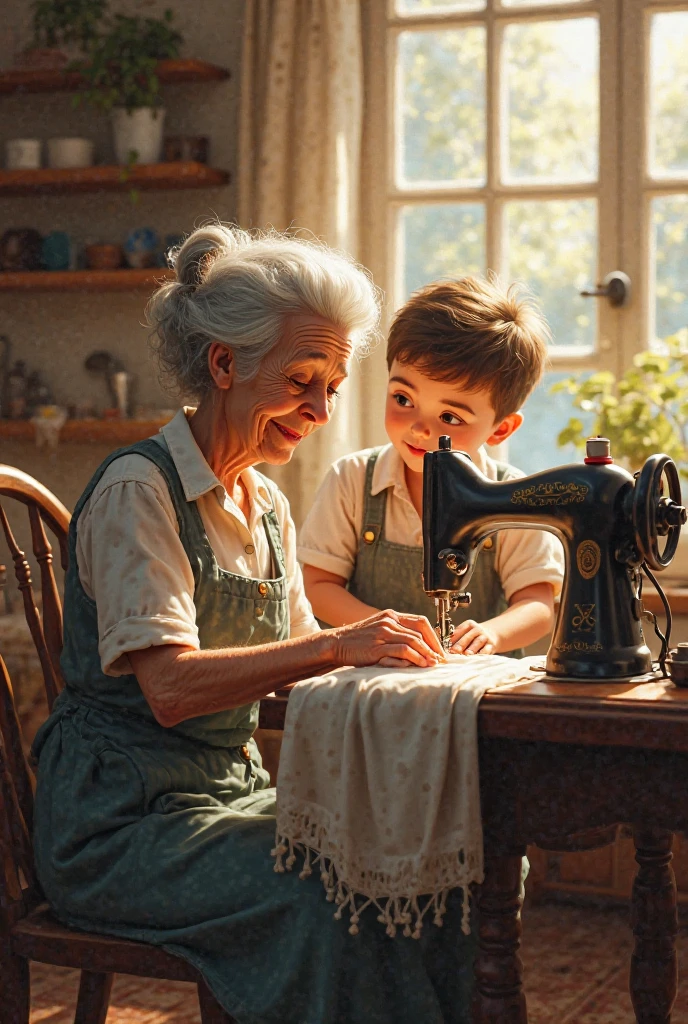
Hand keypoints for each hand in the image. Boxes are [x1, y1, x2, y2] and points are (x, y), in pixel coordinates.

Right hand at [328, 609, 445, 669]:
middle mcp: (388, 621)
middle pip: (420, 631)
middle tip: (441, 659)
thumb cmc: (358, 640)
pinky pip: (402, 650)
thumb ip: (396, 633)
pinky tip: (421, 664)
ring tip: (434, 664)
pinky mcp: (377, 646)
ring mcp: (383, 633)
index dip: (433, 636)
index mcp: (391, 616)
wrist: (336, 643)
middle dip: (434, 646)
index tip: (439, 649)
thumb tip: (417, 645)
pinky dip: (415, 657)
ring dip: (427, 653)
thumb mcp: (379, 630)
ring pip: (413, 640)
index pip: (420, 622)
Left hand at [450, 619, 497, 655]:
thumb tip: (443, 646)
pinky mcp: (491, 645)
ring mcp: (485, 637)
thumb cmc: (473, 636)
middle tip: (454, 651)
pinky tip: (477, 657)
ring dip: (472, 648)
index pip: (460, 630)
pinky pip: (487, 649)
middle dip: (460, 644)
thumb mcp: (466, 632)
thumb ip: (456, 638)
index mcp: (469, 624)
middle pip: (468, 636)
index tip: (446, 645)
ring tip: (466, 654)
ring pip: (478, 642)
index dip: (453, 638)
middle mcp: (477, 629)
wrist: (491, 635)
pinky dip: (482, 653)